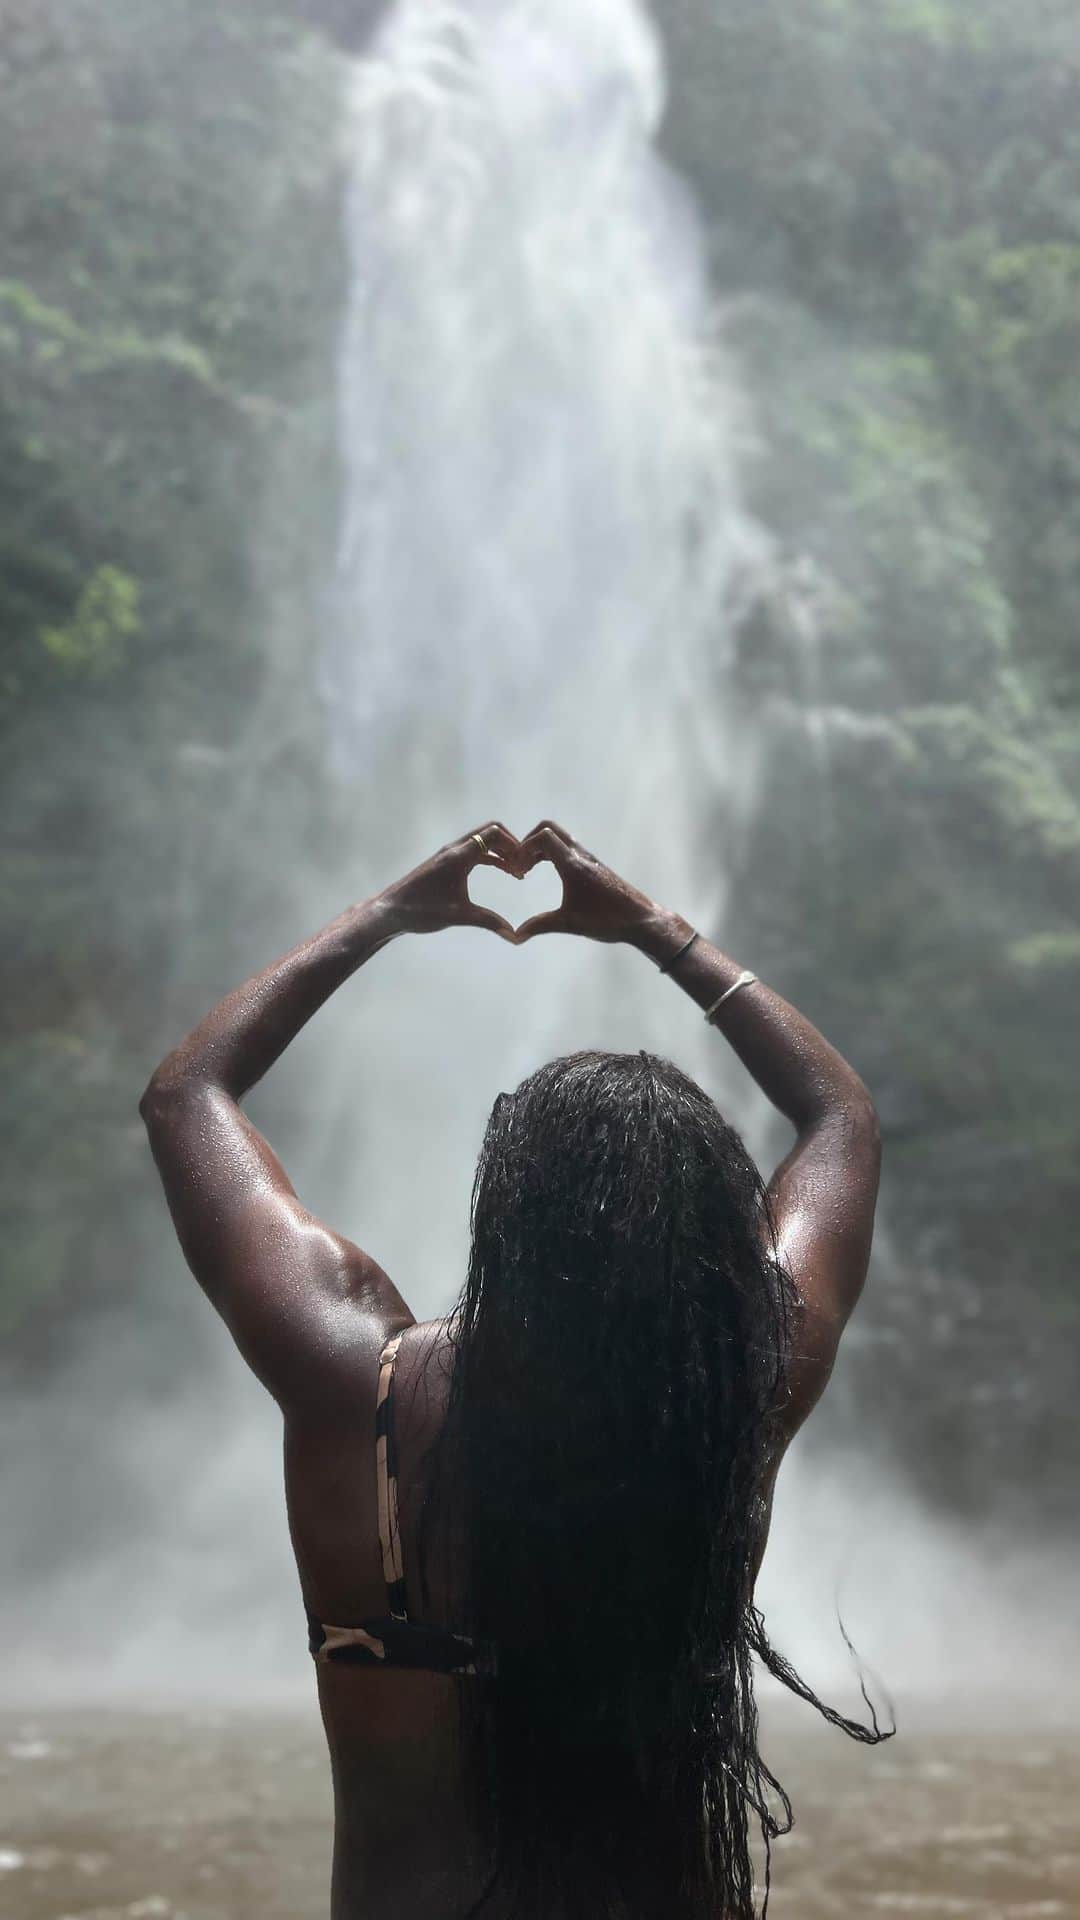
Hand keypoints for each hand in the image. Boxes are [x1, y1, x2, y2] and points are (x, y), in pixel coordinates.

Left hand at [378, 821, 523, 939]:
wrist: (391, 911)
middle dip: (512, 845)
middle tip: (527, 865)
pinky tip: (504, 871)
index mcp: (457, 856)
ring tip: (519, 871)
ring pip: (483, 843)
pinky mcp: (446, 863)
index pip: (493, 833)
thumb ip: (488, 921)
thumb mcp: (458, 916)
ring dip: (502, 852)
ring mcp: (449, 855)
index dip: (514, 844)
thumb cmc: (420, 911)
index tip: (526, 863)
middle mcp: (453, 850)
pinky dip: (491, 857)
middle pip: (490, 833)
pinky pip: (475, 852)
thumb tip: (513, 935)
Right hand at [512, 820, 662, 945]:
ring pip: (559, 838)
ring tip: (527, 870)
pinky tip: (547, 873)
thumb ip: (540, 925)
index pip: (544, 837)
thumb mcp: (570, 924)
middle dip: (528, 842)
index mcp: (574, 864)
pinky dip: (551, 853)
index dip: (523, 848)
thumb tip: (514, 936)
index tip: (516, 869)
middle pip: (549, 829)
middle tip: (519, 864)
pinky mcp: (594, 866)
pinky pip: (567, 848)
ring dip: (539, 848)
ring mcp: (589, 859)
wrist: (640, 920)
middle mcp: (581, 855)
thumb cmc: (608, 920)